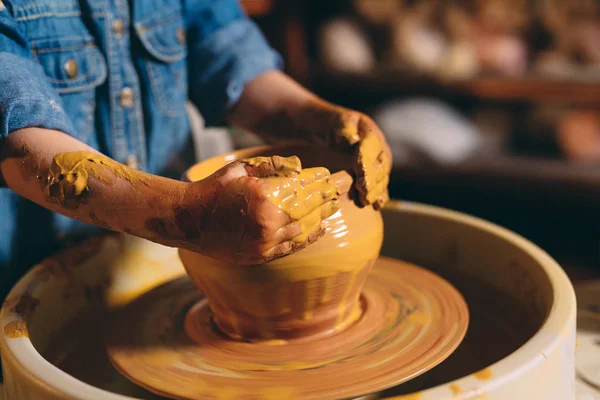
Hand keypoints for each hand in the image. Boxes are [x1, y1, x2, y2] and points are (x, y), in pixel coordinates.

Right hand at [175, 156, 340, 263]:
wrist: (189, 220)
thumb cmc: (214, 188)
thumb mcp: (241, 168)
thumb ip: (271, 165)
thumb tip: (299, 166)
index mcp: (264, 195)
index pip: (301, 188)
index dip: (319, 183)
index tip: (331, 177)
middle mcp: (268, 220)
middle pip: (307, 209)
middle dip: (324, 199)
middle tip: (338, 192)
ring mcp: (265, 241)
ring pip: (302, 228)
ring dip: (320, 218)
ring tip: (332, 209)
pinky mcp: (260, 255)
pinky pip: (291, 246)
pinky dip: (308, 238)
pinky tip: (320, 230)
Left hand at [296, 100, 392, 209]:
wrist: (337, 132)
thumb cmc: (335, 126)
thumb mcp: (337, 123)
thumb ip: (344, 131)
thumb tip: (353, 141)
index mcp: (371, 134)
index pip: (371, 150)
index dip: (367, 166)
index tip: (362, 181)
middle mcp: (380, 149)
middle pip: (380, 167)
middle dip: (373, 182)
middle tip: (365, 194)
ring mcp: (380, 163)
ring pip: (382, 178)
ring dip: (376, 191)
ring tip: (367, 202)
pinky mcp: (376, 174)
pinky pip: (381, 185)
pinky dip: (380, 196)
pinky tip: (376, 206)